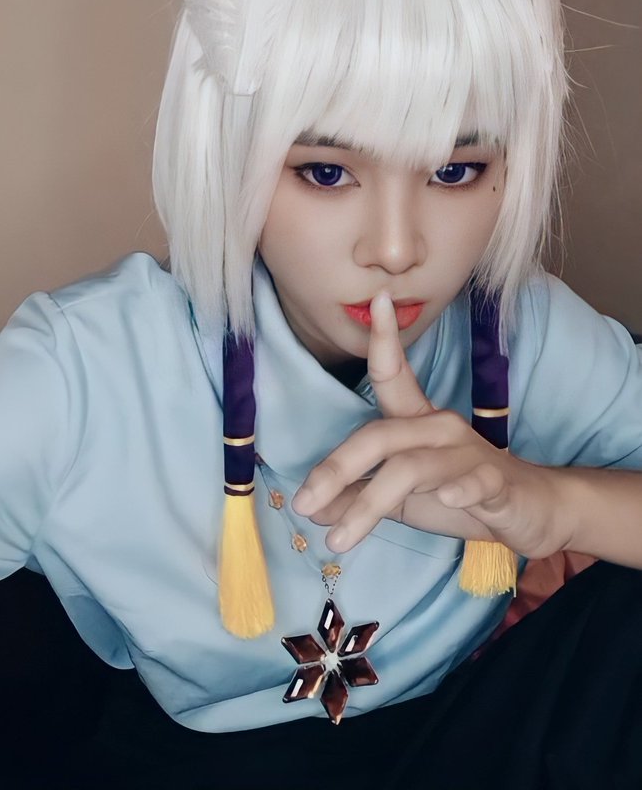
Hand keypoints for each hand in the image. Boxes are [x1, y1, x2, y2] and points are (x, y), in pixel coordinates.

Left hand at [292, 291, 571, 557]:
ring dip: (371, 503)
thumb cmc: (462, 496)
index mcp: (418, 422)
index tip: (377, 299)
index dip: (384, 340)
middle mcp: (441, 428)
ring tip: (340, 539)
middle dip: (337, 467)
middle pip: (382, 436)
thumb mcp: (403, 501)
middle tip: (302, 503)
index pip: (394, 376)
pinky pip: (476, 481)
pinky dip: (460, 489)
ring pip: (412, 469)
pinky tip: (445, 501)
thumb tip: (312, 510)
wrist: (535, 513)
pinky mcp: (497, 483)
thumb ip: (359, 500)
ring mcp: (469, 454)